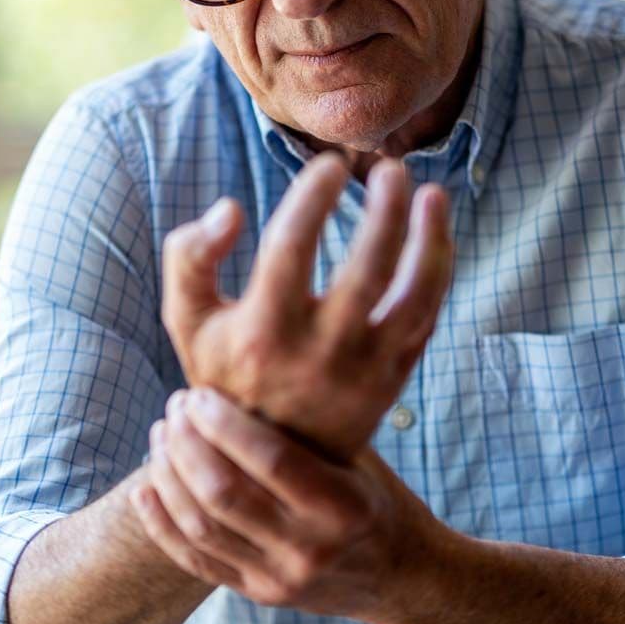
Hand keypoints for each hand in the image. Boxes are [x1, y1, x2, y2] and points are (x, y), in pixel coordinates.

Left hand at [132, 386, 436, 623]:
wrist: (400, 574)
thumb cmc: (374, 495)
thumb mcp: (357, 456)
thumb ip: (307, 428)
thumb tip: (244, 364)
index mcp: (342, 506)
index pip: (270, 459)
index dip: (225, 424)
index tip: (199, 394)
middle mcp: (310, 548)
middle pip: (225, 493)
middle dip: (188, 444)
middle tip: (174, 408)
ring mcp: (281, 578)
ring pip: (202, 526)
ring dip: (169, 476)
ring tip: (161, 436)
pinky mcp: (259, 596)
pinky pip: (196, 561)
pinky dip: (162, 524)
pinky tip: (144, 489)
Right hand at [161, 153, 453, 459]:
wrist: (270, 459)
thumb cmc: (225, 372)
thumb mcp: (187, 320)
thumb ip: (189, 257)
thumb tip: (230, 208)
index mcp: (260, 333)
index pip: (291, 246)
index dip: (312, 196)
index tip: (328, 164)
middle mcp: (316, 355)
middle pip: (366, 269)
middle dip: (386, 210)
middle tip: (390, 167)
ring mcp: (362, 372)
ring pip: (412, 296)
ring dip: (430, 239)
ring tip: (431, 193)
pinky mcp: (392, 381)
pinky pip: (427, 317)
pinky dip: (437, 271)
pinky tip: (436, 230)